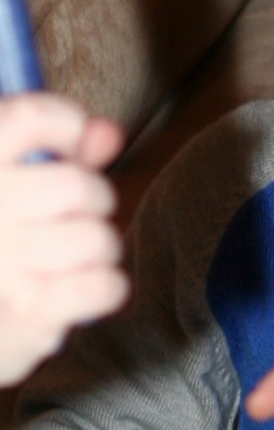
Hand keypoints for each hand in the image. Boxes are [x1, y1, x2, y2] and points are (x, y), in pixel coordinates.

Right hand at [0, 94, 125, 384]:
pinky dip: (102, 287)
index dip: (66, 124)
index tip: (67, 145)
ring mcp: (4, 262)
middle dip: (90, 200)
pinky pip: (106, 284)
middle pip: (78, 185)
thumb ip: (52, 154)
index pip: (33, 118)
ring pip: (98, 237)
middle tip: (67, 216)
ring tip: (66, 257)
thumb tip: (107, 133)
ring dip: (96, 248)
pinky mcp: (29, 312)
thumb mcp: (7, 189)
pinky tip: (73, 289)